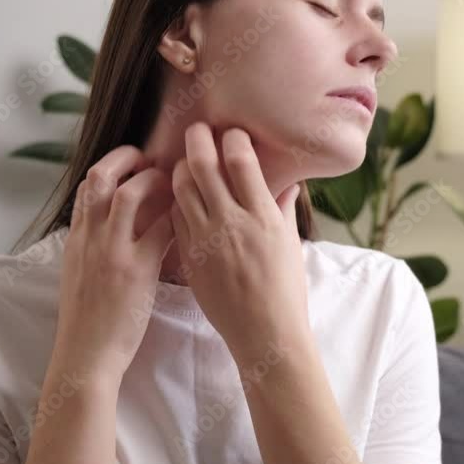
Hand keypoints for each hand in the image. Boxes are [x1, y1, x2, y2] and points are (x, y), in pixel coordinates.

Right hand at [55, 145, 175, 380]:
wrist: (85, 355)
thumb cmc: (87, 321)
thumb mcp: (79, 275)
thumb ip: (92, 247)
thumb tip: (112, 229)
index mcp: (76, 238)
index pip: (87, 185)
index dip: (111, 166)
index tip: (132, 163)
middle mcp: (90, 237)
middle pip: (100, 176)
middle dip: (127, 158)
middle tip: (151, 158)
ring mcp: (111, 251)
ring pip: (128, 193)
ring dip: (154, 180)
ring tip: (172, 181)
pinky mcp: (135, 270)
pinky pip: (159, 228)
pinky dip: (175, 215)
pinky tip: (188, 216)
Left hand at [169, 122, 307, 360]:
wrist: (264, 333)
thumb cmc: (285, 291)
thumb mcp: (290, 244)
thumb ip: (282, 209)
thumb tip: (287, 182)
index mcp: (262, 216)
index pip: (241, 160)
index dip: (232, 138)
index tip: (231, 132)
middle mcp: (231, 222)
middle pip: (202, 165)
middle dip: (197, 139)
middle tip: (197, 130)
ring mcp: (205, 240)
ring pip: (180, 188)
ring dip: (180, 167)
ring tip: (185, 162)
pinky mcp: (188, 256)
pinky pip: (174, 217)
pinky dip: (174, 200)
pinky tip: (179, 197)